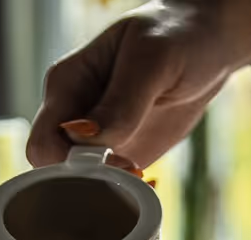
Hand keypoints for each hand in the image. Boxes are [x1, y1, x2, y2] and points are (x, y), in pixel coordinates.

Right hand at [26, 0, 250, 169]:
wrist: (207, 45)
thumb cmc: (176, 36)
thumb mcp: (152, 60)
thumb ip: (120, 102)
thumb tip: (83, 138)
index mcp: (66, 85)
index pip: (43, 142)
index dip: (68, 163)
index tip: (113, 158)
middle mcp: (73, 114)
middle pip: (54, 171)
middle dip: (86, 183)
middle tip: (132, 169)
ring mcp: (96, 138)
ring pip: (78, 184)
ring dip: (106, 191)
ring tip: (141, 172)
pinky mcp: (120, 155)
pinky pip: (108, 186)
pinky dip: (124, 193)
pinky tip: (147, 180)